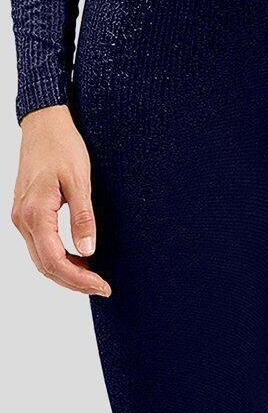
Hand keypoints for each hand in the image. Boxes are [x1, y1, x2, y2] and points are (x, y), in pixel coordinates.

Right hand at [11, 104, 110, 296]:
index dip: (79, 279)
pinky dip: (58, 259)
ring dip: (66, 273)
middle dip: (74, 282)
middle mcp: (22, 219)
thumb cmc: (62, 146)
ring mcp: (21, 218)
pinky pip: (39, 246)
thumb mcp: (79, 180)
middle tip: (102, 287)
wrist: (44, 124)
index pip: (55, 260)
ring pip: (41, 259)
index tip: (102, 285)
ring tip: (93, 276)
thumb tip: (88, 251)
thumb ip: (83, 217)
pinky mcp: (26, 214)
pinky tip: (79, 259)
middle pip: (46, 266)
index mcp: (35, 212)